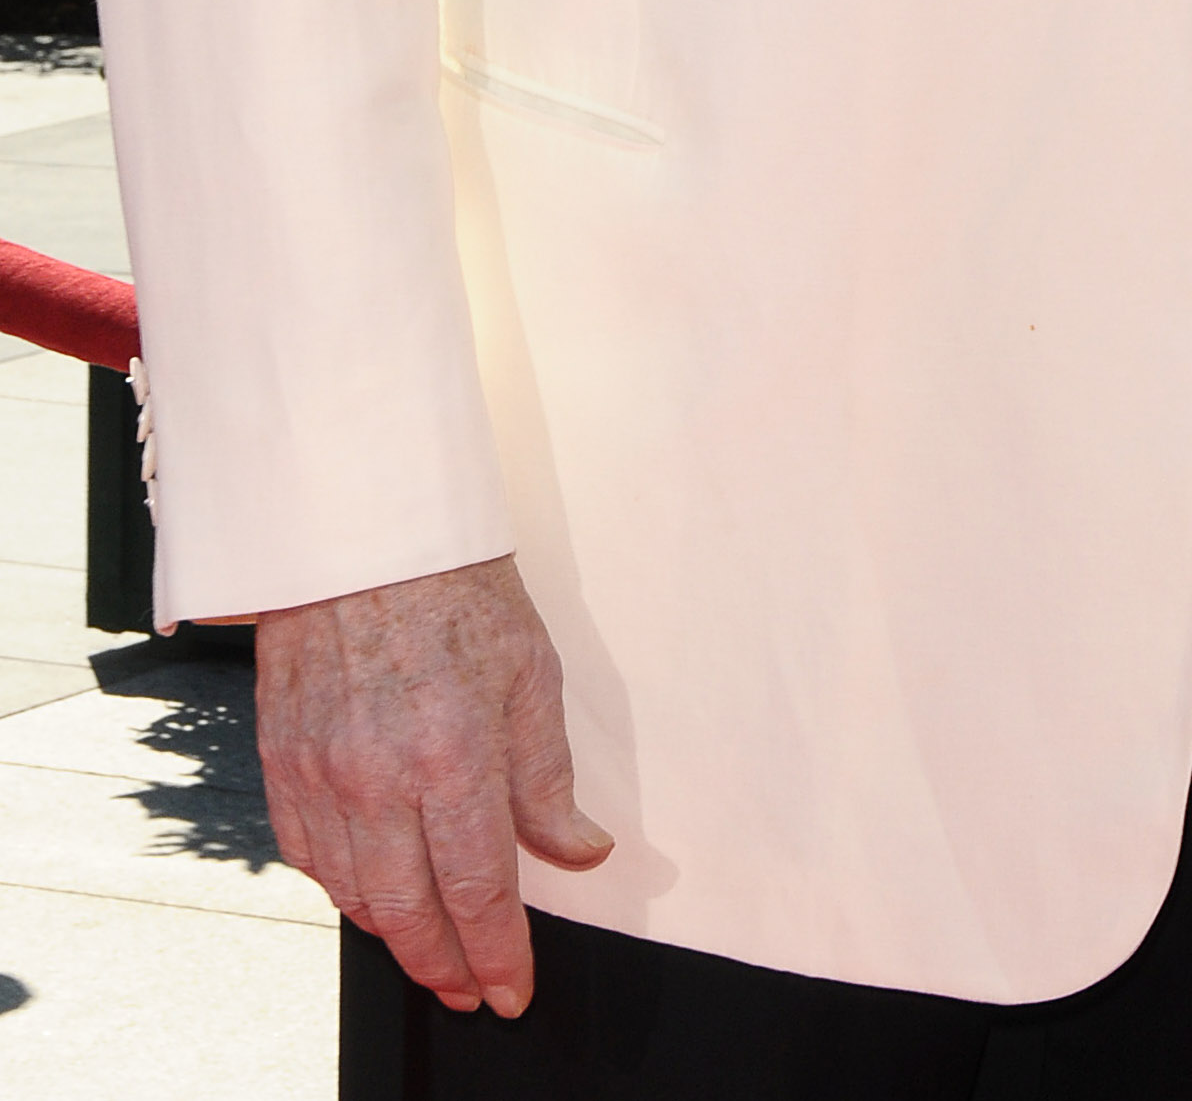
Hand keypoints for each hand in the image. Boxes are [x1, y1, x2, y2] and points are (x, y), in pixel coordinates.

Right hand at [255, 555, 610, 1014]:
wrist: (360, 530)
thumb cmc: (456, 590)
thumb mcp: (531, 672)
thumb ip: (548, 777)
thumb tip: (581, 853)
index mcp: (453, 755)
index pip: (477, 891)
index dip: (497, 954)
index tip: (512, 991)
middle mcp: (379, 779)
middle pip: (409, 914)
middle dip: (446, 967)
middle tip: (471, 990)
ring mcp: (321, 775)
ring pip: (354, 898)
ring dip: (396, 938)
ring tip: (432, 953)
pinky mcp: (281, 763)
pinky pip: (306, 859)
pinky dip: (342, 891)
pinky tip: (372, 895)